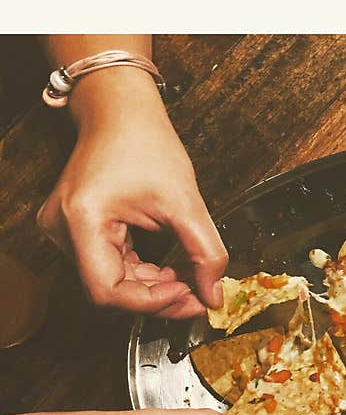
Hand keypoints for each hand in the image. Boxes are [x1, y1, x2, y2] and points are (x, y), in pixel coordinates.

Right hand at [37, 70, 226, 318]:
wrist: (120, 111)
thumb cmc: (144, 142)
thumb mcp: (186, 202)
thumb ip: (205, 253)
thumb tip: (214, 296)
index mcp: (82, 220)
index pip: (107, 292)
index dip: (151, 303)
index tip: (189, 296)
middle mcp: (63, 231)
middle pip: (109, 293)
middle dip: (158, 299)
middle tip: (197, 297)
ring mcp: (67, 233)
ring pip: (113, 284)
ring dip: (153, 290)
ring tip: (189, 282)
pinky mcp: (79, 234)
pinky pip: (112, 269)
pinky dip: (145, 277)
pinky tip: (171, 272)